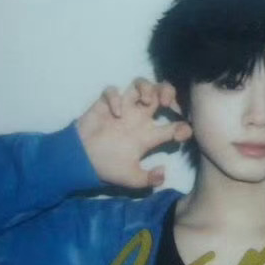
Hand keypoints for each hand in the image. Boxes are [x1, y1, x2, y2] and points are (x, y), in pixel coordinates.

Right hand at [76, 79, 191, 188]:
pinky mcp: (105, 104)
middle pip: (161, 93)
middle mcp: (140, 118)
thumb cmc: (107, 167)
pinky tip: (116, 113)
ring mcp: (123, 109)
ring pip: (140, 84)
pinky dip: (116, 97)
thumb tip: (163, 173)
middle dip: (169, 93)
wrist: (81, 162)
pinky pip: (112, 90)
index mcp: (149, 135)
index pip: (174, 125)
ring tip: (146, 101)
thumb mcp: (131, 179)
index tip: (181, 133)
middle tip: (167, 103)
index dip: (183, 127)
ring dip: (147, 87)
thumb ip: (148, 179)